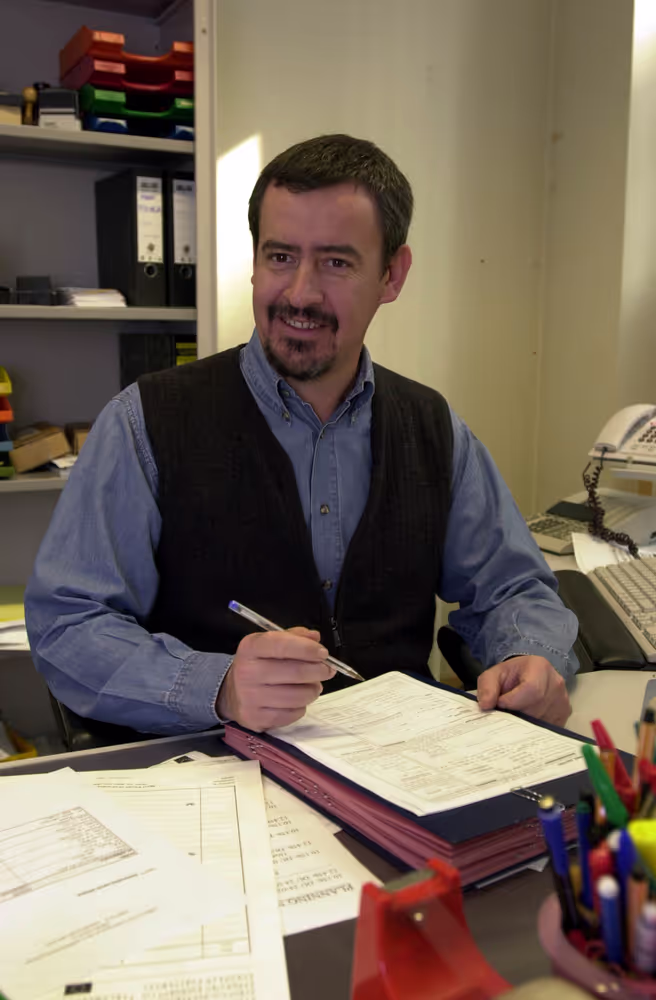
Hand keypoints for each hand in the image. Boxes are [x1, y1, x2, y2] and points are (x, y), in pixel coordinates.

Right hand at [217, 627, 335, 731]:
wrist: (232, 693)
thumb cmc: (257, 665)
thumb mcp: (269, 644)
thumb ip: (293, 637)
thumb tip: (315, 638)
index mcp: (250, 648)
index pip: (282, 645)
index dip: (307, 649)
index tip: (323, 653)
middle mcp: (247, 672)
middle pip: (295, 672)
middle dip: (318, 671)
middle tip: (327, 670)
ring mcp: (250, 698)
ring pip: (297, 696)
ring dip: (312, 690)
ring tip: (313, 686)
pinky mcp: (256, 719)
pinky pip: (292, 714)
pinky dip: (301, 707)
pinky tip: (298, 700)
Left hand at [476, 655, 570, 726]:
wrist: (526, 675)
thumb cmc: (510, 675)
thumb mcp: (494, 675)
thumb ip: (487, 687)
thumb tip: (485, 705)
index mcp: (540, 667)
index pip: (532, 689)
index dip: (513, 701)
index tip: (500, 704)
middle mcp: (556, 683)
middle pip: (536, 709)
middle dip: (517, 715)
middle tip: (506, 712)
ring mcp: (562, 700)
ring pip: (543, 722)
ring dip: (526, 723)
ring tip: (517, 714)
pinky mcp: (564, 714)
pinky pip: (549, 728)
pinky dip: (535, 729)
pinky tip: (526, 721)